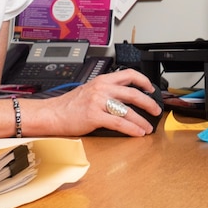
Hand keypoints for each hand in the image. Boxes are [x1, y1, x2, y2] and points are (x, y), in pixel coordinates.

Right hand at [40, 69, 161, 136]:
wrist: (52, 114)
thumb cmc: (69, 105)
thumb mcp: (89, 90)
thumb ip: (106, 91)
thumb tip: (124, 98)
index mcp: (102, 80)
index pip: (128, 74)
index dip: (143, 81)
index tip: (151, 88)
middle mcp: (102, 89)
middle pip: (133, 93)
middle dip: (148, 103)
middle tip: (155, 110)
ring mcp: (98, 102)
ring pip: (128, 110)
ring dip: (141, 120)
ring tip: (148, 128)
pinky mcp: (94, 116)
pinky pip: (118, 122)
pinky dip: (131, 129)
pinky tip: (137, 133)